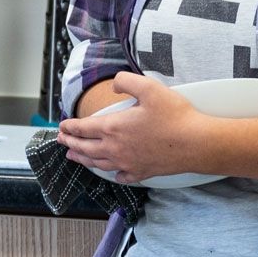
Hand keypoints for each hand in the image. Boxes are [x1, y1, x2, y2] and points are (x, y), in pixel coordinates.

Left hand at [57, 71, 209, 184]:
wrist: (196, 143)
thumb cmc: (175, 116)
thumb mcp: (149, 88)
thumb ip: (126, 81)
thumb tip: (113, 85)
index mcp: (113, 127)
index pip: (83, 128)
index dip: (70, 127)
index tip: (62, 126)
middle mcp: (116, 148)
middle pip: (85, 148)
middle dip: (70, 144)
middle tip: (61, 141)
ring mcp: (128, 163)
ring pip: (98, 163)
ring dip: (83, 160)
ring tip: (74, 158)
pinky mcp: (142, 172)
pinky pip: (122, 176)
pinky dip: (113, 174)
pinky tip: (113, 173)